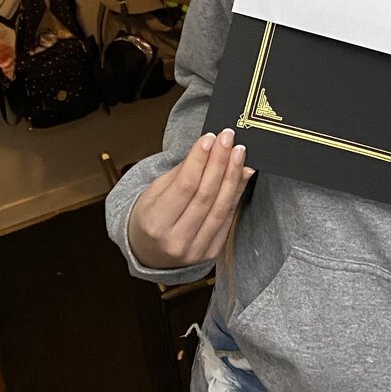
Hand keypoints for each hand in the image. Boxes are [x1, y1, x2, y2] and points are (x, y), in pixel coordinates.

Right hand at [126, 129, 253, 269]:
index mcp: (155, 223)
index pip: (185, 186)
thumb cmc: (149, 218)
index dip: (200, 160)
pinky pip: (228, 218)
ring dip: (233, 176)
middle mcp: (176, 240)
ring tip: (239, 153)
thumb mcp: (153, 192)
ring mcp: (195, 250)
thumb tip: (210, 151)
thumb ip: (182, 173)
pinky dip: (237, 194)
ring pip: (221, 207)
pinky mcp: (212, 252)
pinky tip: (242, 174)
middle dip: (219, 162)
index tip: (210, 138)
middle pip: (206, 195)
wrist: (148, 253)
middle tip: (228, 138)